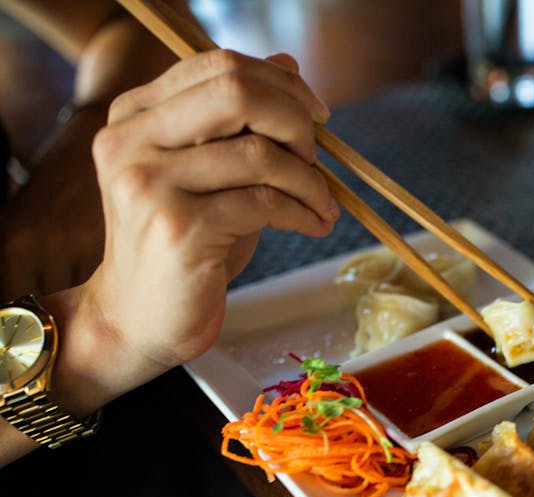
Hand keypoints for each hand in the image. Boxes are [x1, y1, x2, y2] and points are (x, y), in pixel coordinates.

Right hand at [74, 49, 338, 394]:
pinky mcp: (180, 229)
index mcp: (134, 117)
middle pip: (236, 92)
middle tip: (319, 156)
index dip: (281, 84)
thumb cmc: (185, 242)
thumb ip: (240, 121)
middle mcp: (132, 142)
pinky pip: (265, 202)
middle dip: (295, 121)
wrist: (139, 318)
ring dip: (310, 181)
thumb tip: (289, 65)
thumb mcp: (212, 172)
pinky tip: (314, 225)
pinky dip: (304, 212)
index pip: (218, 65)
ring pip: (260, 153)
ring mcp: (151, 185)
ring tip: (323, 206)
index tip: (316, 115)